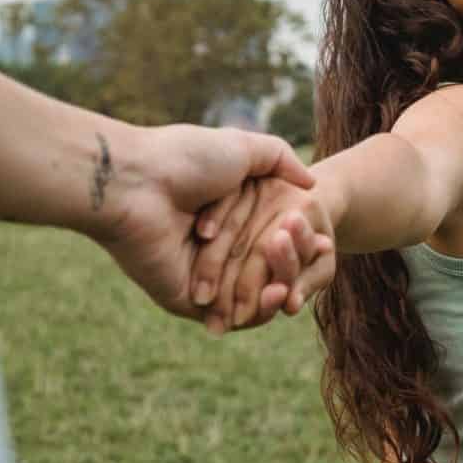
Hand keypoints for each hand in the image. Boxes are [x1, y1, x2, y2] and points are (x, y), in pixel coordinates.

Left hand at [100, 125, 324, 327]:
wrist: (136, 184)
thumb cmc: (185, 160)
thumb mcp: (242, 147)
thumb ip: (280, 159)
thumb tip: (310, 182)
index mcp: (223, 213)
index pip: (270, 235)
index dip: (299, 241)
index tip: (325, 240)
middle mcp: (212, 245)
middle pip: (264, 267)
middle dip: (292, 267)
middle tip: (319, 258)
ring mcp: (200, 275)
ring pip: (250, 295)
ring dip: (278, 291)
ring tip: (295, 282)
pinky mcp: (186, 300)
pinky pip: (228, 315)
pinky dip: (256, 313)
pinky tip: (277, 297)